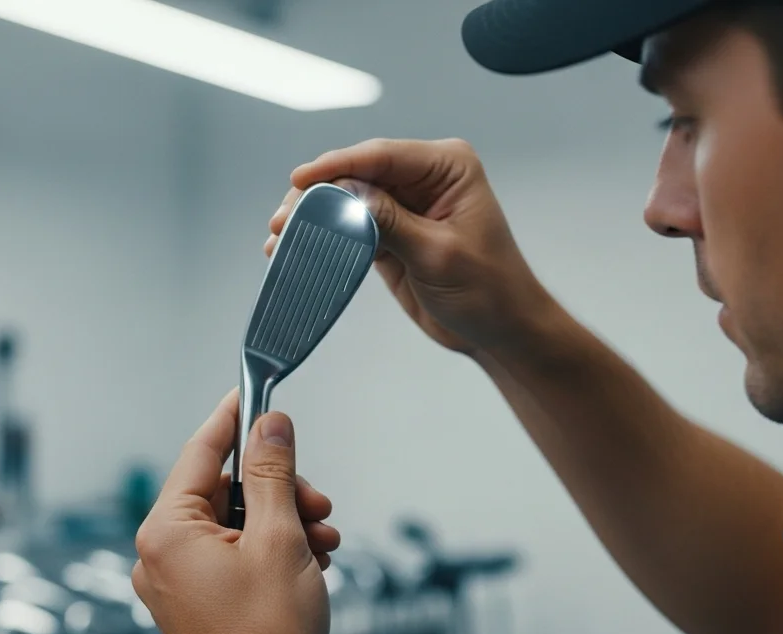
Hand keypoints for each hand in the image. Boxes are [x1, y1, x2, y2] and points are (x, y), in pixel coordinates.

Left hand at [132, 389, 337, 633]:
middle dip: (278, 490)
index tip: (251, 394)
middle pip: (223, 490)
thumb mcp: (280, 538)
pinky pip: (233, 555)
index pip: (200, 453)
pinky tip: (308, 562)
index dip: (232, 420)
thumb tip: (270, 426)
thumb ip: (272, 473)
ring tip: (321, 542)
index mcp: (166, 533)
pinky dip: (272, 550)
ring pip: (235, 524)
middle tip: (317, 503)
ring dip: (283, 523)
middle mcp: (160, 556)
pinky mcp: (197, 603)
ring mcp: (176, 584)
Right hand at [267, 138, 561, 356]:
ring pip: (347, 197)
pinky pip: (350, 225)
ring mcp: (406, 203)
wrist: (500, 330)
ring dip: (314, 215)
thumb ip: (391, 221)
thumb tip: (346, 195)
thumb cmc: (490, 289)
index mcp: (448, 166)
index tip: (302, 179)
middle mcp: (425, 177)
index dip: (337, 164)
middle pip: (357, 172)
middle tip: (284, 219)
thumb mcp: (438, 254)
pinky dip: (325, 234)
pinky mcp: (391, 232)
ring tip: (281, 235)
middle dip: (318, 193)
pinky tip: (298, 246)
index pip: (383, 154)